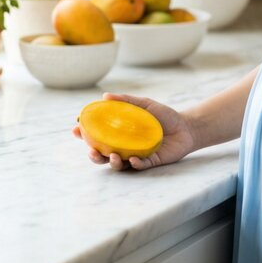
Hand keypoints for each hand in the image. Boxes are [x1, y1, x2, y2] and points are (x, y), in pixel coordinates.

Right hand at [73, 92, 198, 170]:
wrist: (186, 127)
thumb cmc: (164, 116)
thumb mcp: (145, 104)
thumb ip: (126, 101)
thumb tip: (105, 95)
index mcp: (120, 134)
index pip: (97, 136)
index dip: (84, 135)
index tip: (75, 130)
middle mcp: (125, 147)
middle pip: (103, 155)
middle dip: (94, 155)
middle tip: (91, 151)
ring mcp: (136, 156)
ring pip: (118, 165)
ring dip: (113, 162)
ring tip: (113, 156)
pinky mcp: (150, 162)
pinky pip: (139, 166)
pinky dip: (135, 163)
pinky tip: (133, 159)